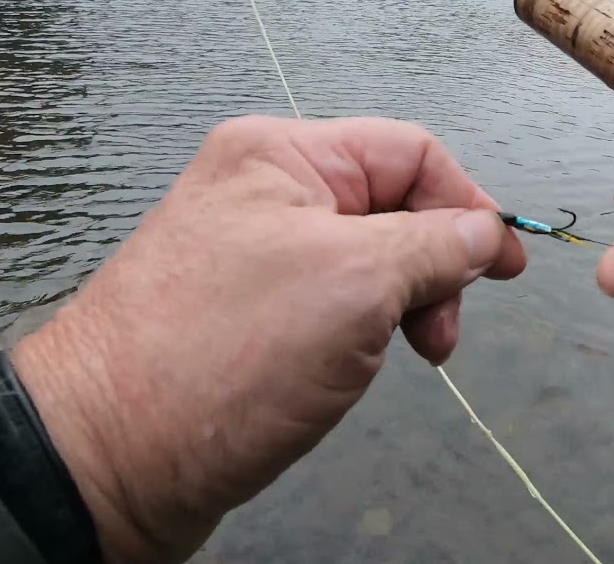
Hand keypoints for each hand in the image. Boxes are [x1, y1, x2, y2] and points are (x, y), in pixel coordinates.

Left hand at [8, 116, 525, 562]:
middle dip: (434, 264)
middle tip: (439, 334)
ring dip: (402, 303)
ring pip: (368, 260)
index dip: (468, 204)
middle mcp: (264, 192)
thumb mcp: (355, 284)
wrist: (107, 461)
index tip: (506, 269)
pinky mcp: (246, 313)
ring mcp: (252, 254)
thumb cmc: (226, 357)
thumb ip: (435, 246)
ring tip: (403, 356)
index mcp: (282, 156)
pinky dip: (363, 331)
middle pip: (392, 205)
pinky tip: (354, 368)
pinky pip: (332, 302)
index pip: (410, 151)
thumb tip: (487, 233)